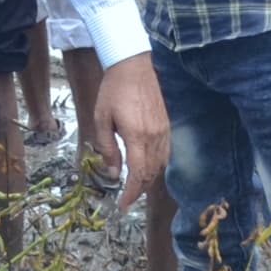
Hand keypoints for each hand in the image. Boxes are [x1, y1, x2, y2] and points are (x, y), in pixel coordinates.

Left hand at [85, 53, 168, 206]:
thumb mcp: (102, 118)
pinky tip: (147, 167)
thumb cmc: (114, 89)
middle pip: (151, 173)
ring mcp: (165, 130)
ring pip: (160, 165)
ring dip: (148, 179)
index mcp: (137, 136)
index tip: (123, 205)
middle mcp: (155, 136)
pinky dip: (156, 165)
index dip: (131, 194)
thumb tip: (113, 173)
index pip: (137, 174)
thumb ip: (107, 148)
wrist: (134, 64)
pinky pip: (165, 153)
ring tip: (135, 186)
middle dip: (139, 190)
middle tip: (126, 200)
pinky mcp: (169, 124)